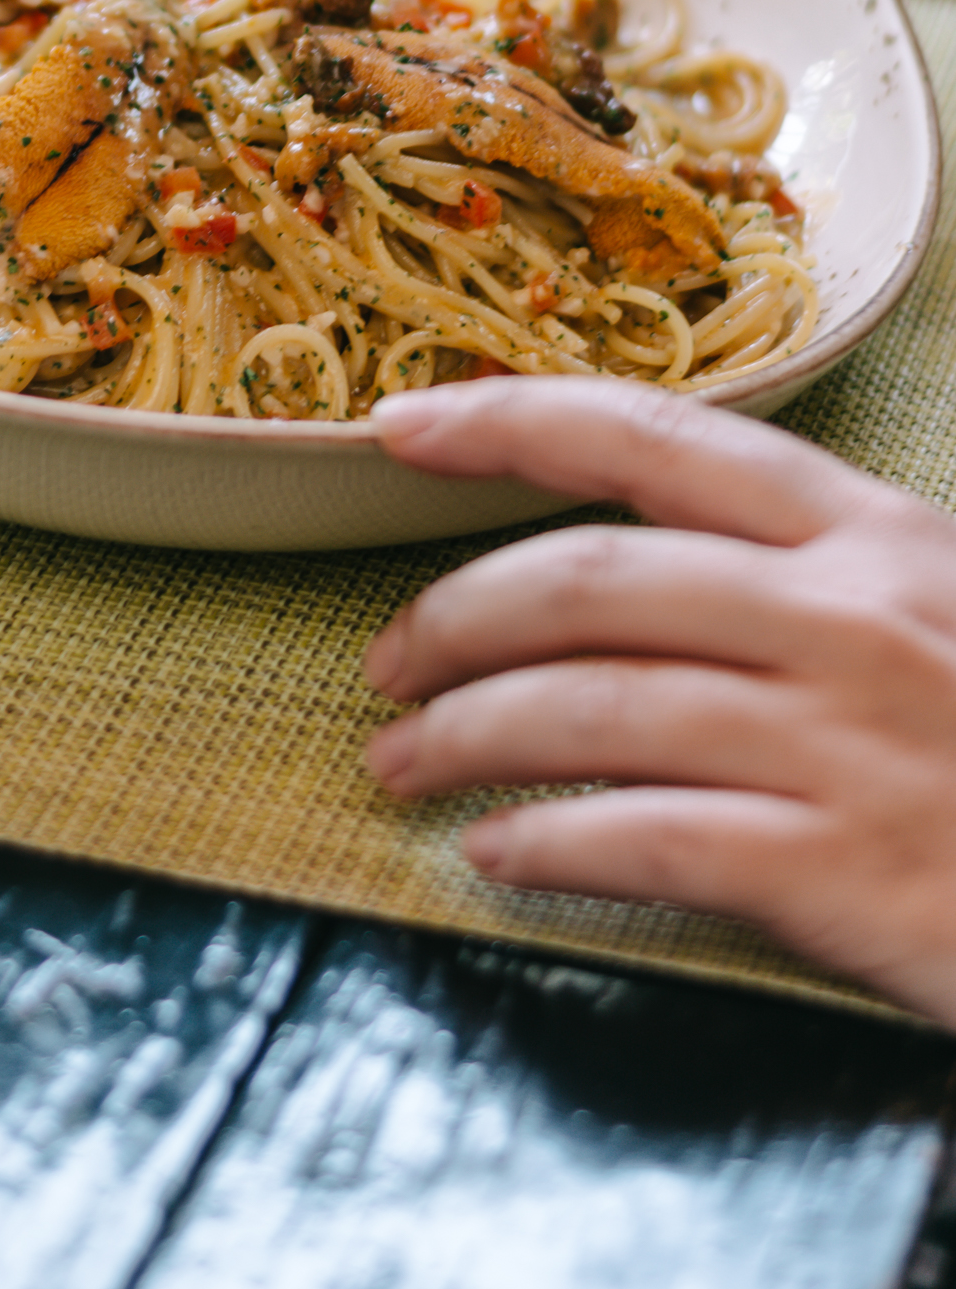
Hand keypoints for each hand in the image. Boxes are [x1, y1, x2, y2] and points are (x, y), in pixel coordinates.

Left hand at [365, 379, 955, 1024]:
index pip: (656, 439)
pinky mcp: (842, 870)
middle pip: (586, 580)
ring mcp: (842, 741)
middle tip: (387, 660)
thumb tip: (659, 565)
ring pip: (588, 705)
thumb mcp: (947, 611)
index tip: (398, 423)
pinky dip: (543, 842)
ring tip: (402, 762)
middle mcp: (845, 617)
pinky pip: (643, 838)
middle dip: (453, 614)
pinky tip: (497, 854)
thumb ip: (819, 575)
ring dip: (462, 733)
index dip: (508, 419)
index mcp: (872, 536)